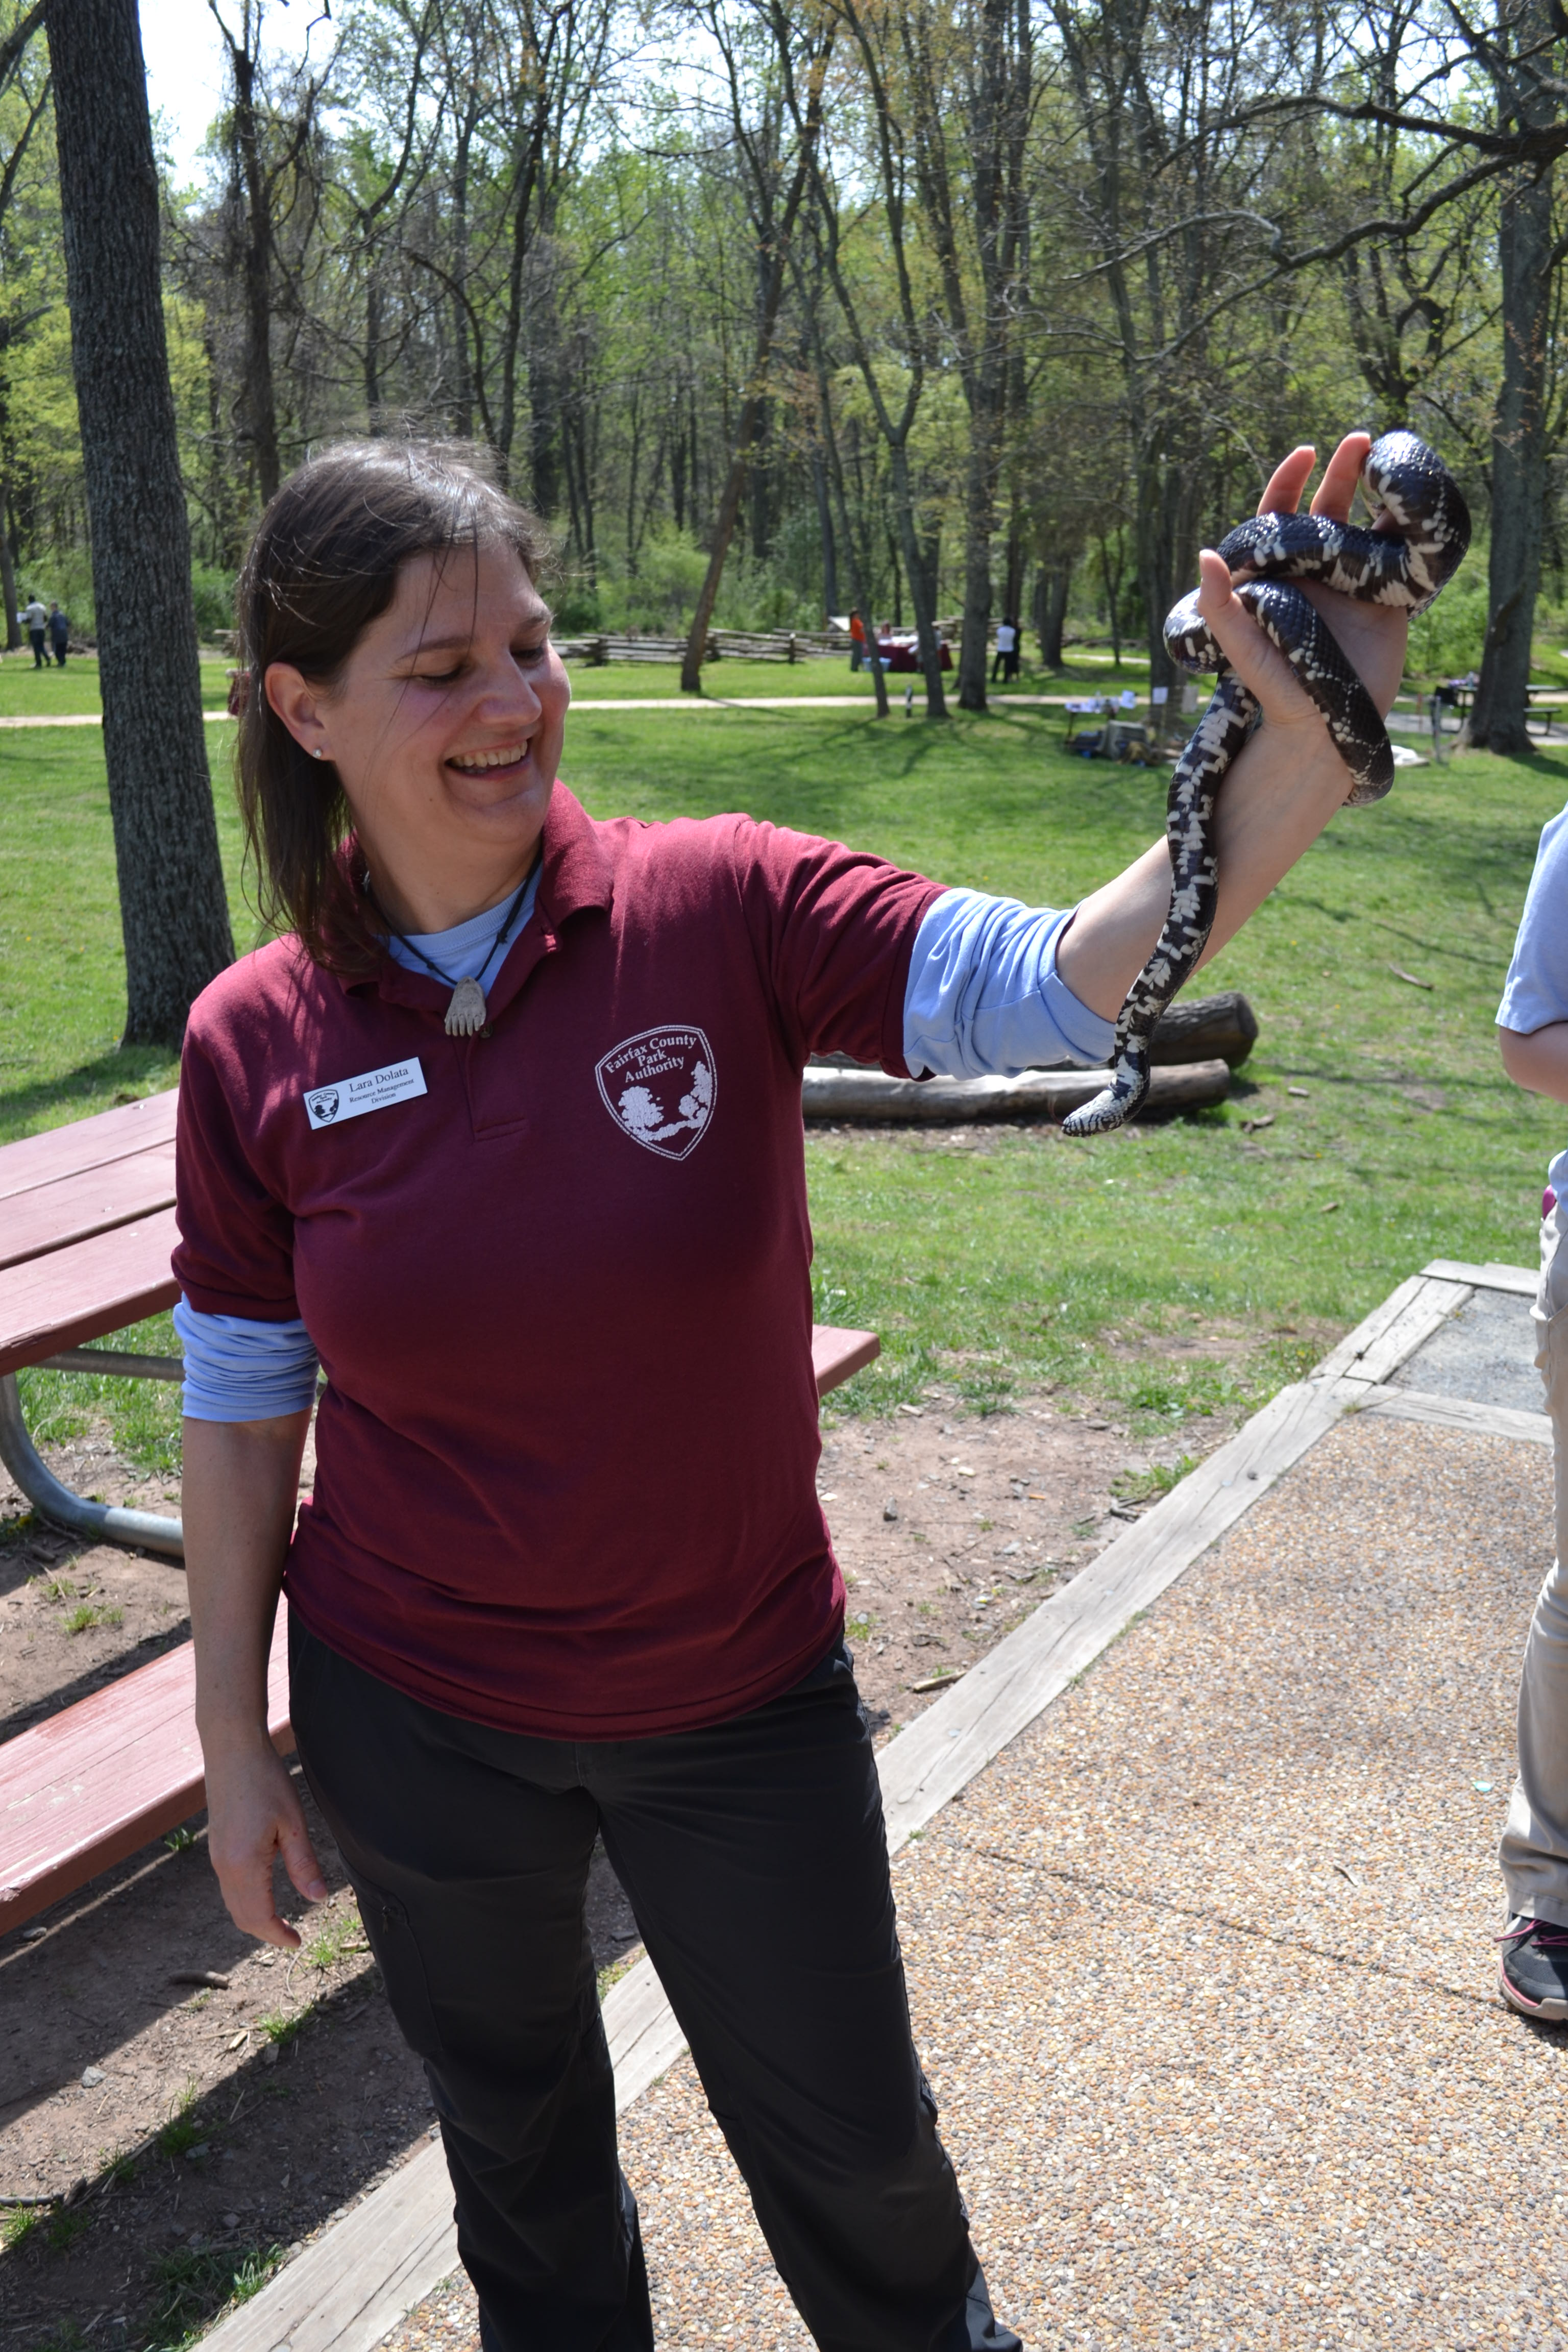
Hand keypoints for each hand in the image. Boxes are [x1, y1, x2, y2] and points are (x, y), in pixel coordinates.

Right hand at [203, 1737, 328, 1948]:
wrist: (232, 1751)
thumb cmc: (265, 1781)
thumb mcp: (293, 1823)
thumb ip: (303, 1864)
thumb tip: (317, 1900)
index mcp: (243, 1865)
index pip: (258, 1917)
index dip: (278, 1935)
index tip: (298, 1943)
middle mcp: (224, 1867)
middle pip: (242, 1917)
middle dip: (266, 1932)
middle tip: (291, 1937)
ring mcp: (216, 1857)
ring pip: (232, 1903)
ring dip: (254, 1918)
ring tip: (280, 1921)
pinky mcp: (217, 1846)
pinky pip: (229, 1887)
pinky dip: (245, 1901)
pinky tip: (263, 1893)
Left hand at [1194, 433, 1408, 733]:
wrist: (1323, 728)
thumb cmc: (1274, 690)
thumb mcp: (1242, 647)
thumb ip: (1220, 606)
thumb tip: (1204, 554)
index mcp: (1278, 572)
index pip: (1279, 514)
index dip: (1290, 482)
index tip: (1306, 453)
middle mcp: (1314, 570)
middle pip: (1327, 508)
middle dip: (1341, 471)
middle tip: (1359, 440)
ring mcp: (1352, 582)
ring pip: (1366, 524)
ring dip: (1379, 492)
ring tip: (1392, 462)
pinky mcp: (1387, 600)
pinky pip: (1400, 557)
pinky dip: (1410, 530)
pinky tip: (1420, 503)